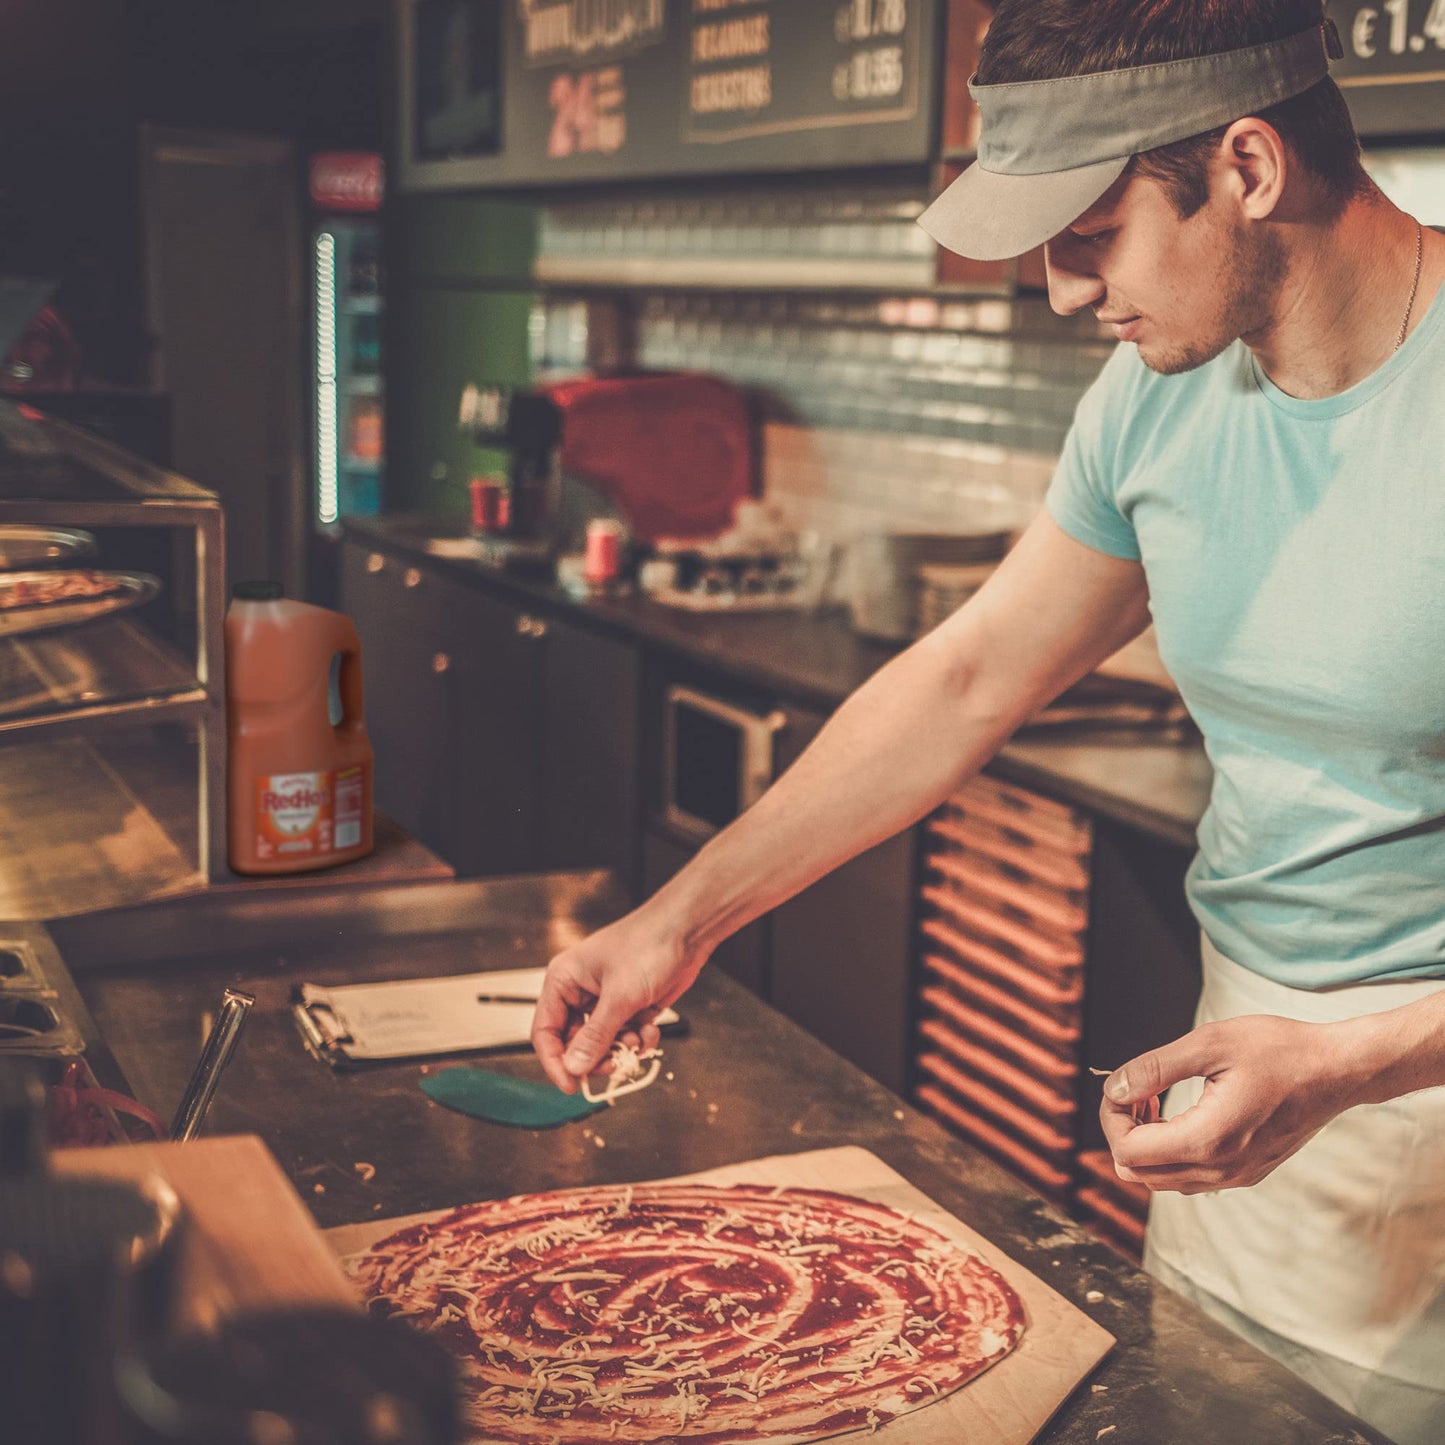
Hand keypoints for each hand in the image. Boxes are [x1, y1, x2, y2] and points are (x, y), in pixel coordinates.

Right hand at [530, 908, 705, 1093]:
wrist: (687, 930)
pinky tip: (651, 1030)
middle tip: (614, 1065)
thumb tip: (574, 1068)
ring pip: (601, 1042)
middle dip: (595, 1057)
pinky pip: (624, 1035)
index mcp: (564, 980)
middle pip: (574, 1042)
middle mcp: (580, 991)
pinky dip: (638, 1039)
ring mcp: (606, 999)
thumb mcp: (620, 996)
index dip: (554, 1062)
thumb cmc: (649, 946)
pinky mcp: (629, 1006)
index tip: (571, 1086)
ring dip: (620, 1048)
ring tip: (638, 1040)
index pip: (545, 1031)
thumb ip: (596, 1036)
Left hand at [1099, 1014, 1364, 1193]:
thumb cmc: (1280, 1050)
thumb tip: (1113, 1088)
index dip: (1111, 1119)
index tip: (1121, 1086)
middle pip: (1139, 1174)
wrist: (1338, 1070)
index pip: (1129, 1153)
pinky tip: (1180, 1115)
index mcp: (1209, 1141)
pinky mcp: (1247, 1172)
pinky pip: (1190, 1178)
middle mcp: (1221, 1170)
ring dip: (1145, 1144)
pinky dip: (1171, 1152)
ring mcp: (1237, 1176)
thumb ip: (1154, 1068)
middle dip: (1123, 1132)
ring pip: (1163, 1180)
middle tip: (1138, 1092)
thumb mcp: (1209, 1043)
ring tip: (1156, 1100)